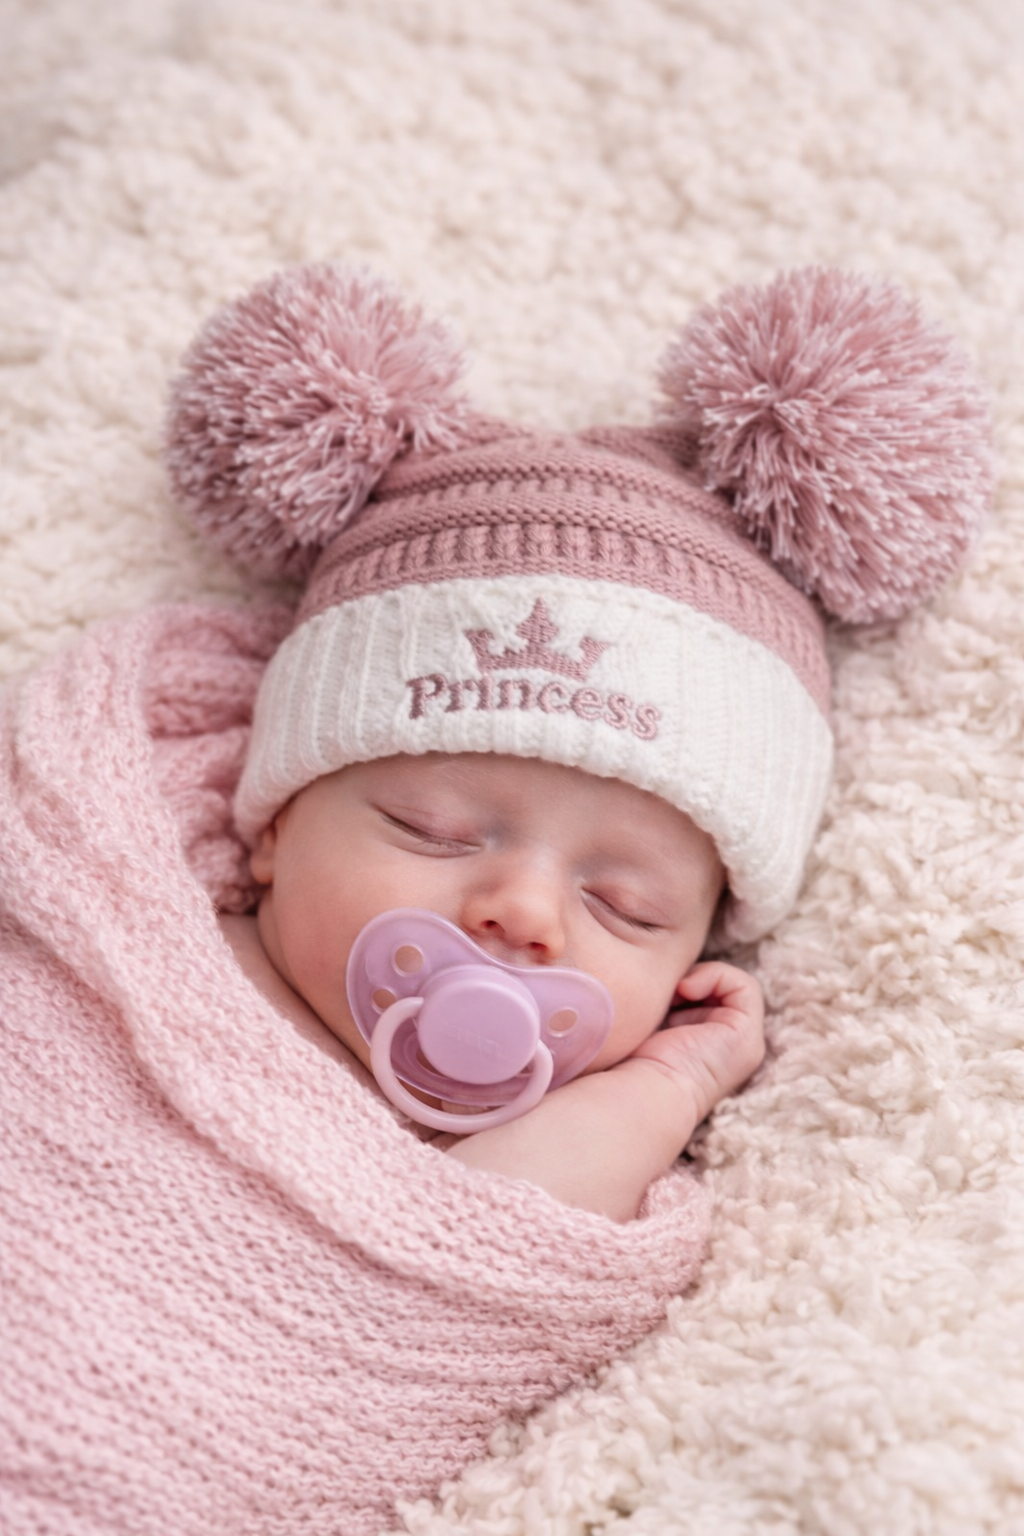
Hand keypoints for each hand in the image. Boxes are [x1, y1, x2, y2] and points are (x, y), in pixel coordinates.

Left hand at [626, 961, 764, 1128]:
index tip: (653, 991)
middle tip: (662, 990)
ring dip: (699, 977)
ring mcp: (742, 1044)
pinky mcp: (747, 1037)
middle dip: (686, 981)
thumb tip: (662, 976)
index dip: (678, 986)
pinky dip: (714, 976)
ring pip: (730, 987)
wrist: (643, 1091)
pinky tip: (685, 989)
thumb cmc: (631, 1063)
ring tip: (673, 991)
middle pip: (715, 992)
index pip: (700, 1000)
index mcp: (703, 1049)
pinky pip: (744, 986)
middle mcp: (727, 1048)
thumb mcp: (646, 1025)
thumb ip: (660, 1004)